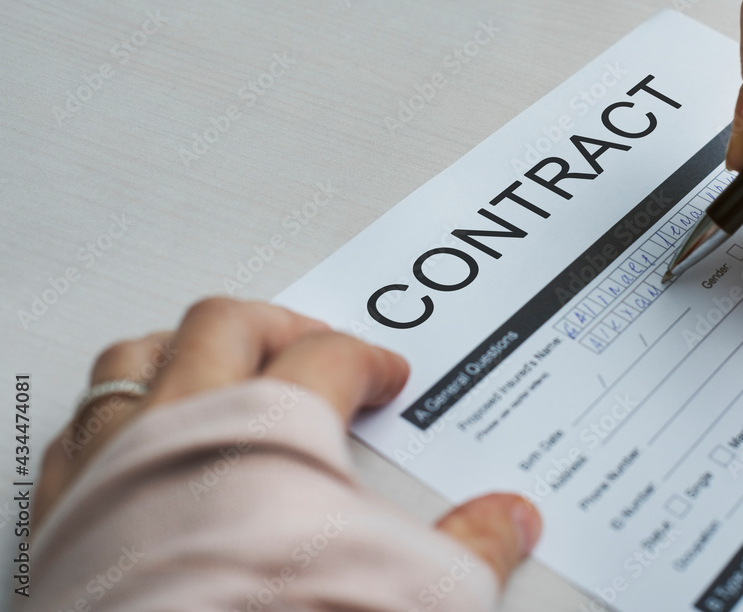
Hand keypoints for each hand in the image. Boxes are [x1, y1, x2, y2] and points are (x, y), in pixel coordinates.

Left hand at [37, 297, 541, 586]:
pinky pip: (80, 426)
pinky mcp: (66, 514)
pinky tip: (131, 431)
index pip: (330, 357)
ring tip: (214, 357)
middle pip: (228, 325)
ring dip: (183, 347)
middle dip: (281, 323)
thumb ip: (472, 544)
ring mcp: (115, 464)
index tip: (386, 376)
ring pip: (138, 356)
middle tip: (312, 340)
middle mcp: (185, 426)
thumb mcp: (412, 589)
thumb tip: (510, 520)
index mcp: (272, 426)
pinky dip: (114, 413)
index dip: (369, 359)